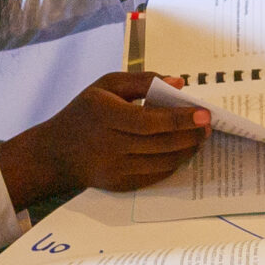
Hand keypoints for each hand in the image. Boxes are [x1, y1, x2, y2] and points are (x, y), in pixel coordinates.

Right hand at [0, 71, 211, 205]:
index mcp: (105, 114)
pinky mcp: (120, 184)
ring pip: (163, 162)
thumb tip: (179, 82)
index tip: (205, 114)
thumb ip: (143, 80)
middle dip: (191, 135)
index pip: (151, 121)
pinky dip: (174, 163)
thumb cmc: (84, 112)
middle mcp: (109, 144)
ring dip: (187, 150)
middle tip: (208, 126)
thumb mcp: (106, 85)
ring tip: (199, 137)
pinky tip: (182, 151)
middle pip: (161, 143)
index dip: (181, 119)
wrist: (56, 153)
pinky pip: (156, 175)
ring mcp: (115, 168)